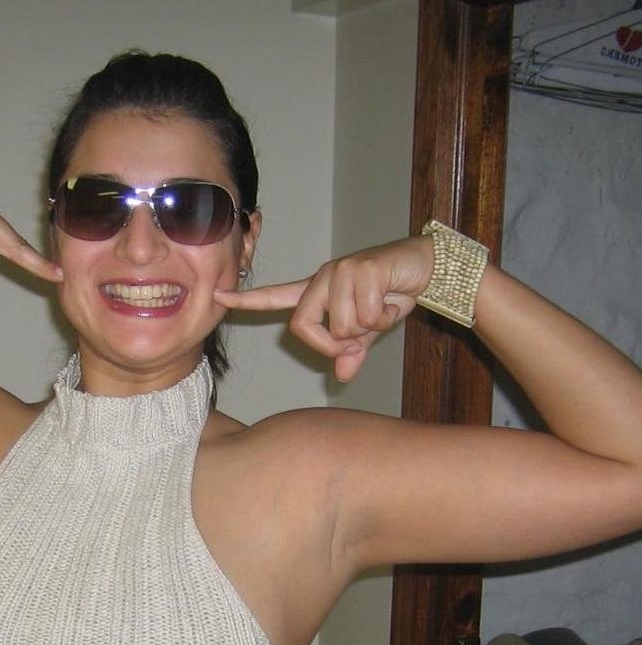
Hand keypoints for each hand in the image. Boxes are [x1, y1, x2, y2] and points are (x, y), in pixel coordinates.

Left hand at [213, 236, 433, 380]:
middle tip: (359, 338)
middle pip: (302, 326)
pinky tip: (392, 298)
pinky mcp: (361, 268)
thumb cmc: (391, 295)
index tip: (217, 297)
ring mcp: (340, 271)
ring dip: (366, 327)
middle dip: (332, 344)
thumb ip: (351, 352)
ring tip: (381, 308)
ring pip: (339, 324)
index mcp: (317, 291)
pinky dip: (384, 317)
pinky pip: (364, 315)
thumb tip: (342, 377)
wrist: (426, 268)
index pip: (275, 297)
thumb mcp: (369, 330)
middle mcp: (322, 278)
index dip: (246, 301)